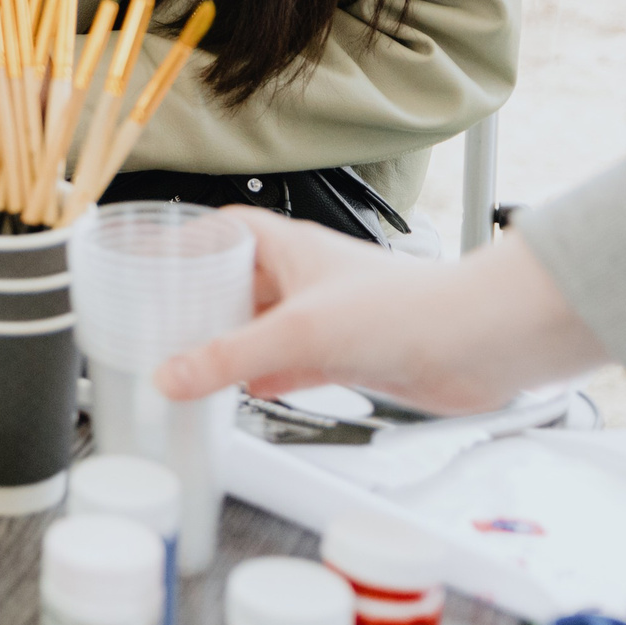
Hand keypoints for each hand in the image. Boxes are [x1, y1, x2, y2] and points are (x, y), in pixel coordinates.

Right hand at [153, 210, 605, 414]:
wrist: (481, 342)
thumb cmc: (407, 307)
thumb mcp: (299, 332)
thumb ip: (230, 357)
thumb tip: (170, 376)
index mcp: (286, 246)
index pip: (219, 230)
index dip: (182, 243)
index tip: (145, 261)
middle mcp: (302, 277)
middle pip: (232, 283)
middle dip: (197, 304)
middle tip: (153, 327)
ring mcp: (323, 317)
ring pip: (259, 328)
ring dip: (229, 346)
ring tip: (186, 364)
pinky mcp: (345, 355)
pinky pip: (288, 364)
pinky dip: (264, 377)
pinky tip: (246, 394)